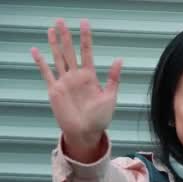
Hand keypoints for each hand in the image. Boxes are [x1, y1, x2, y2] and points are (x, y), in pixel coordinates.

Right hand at [30, 18, 121, 161]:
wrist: (87, 132)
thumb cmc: (101, 117)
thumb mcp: (111, 97)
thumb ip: (114, 78)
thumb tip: (119, 59)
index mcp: (90, 77)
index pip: (87, 52)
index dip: (85, 38)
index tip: (85, 23)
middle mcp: (76, 76)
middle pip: (70, 51)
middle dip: (66, 36)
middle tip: (61, 21)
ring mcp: (65, 82)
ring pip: (58, 58)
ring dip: (54, 44)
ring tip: (52, 29)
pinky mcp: (55, 90)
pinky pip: (46, 73)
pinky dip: (41, 62)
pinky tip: (36, 51)